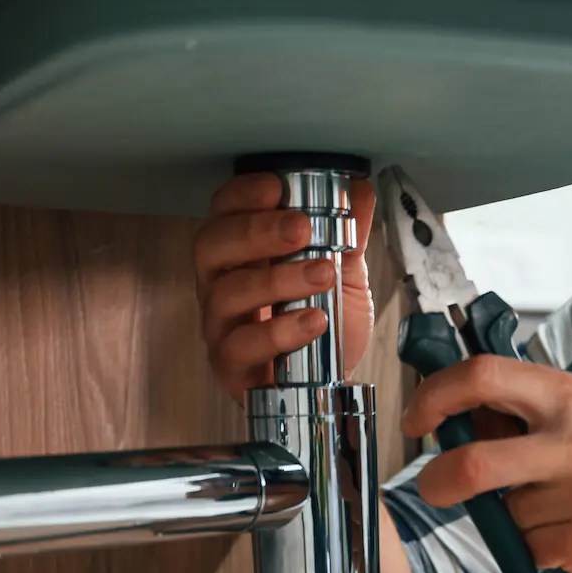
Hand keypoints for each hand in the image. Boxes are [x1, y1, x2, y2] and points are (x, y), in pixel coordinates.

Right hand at [193, 173, 377, 402]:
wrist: (330, 385)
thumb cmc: (323, 324)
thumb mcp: (343, 275)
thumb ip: (348, 235)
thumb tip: (359, 190)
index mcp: (241, 254)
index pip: (224, 212)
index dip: (242, 195)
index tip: (276, 187)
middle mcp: (220, 284)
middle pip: (212, 246)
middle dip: (255, 230)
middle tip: (301, 227)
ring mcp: (221, 326)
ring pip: (228, 294)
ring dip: (277, 279)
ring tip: (322, 273)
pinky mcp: (231, 367)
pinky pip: (242, 346)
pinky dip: (280, 332)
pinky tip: (314, 320)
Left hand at [403, 355, 571, 572]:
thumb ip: (527, 411)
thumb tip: (454, 406)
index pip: (484, 376)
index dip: (435, 395)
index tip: (416, 418)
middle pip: (474, 462)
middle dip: (438, 480)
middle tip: (433, 487)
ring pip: (502, 512)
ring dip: (512, 518)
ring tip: (556, 512)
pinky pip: (525, 547)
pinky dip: (534, 548)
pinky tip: (571, 536)